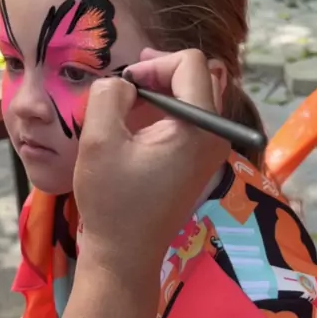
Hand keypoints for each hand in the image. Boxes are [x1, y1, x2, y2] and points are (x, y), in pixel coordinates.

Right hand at [74, 48, 230, 276]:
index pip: (191, 63)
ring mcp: (213, 149)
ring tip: (129, 106)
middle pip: (199, 76)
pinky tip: (137, 126)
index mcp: (200, 127)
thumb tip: (124, 83)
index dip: (153, 64)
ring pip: (195, 94)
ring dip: (162, 91)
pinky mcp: (201, 160)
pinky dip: (166, 111)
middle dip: (160, 73)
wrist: (125, 253)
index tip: (126, 86)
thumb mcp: (99, 140)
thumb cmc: (113, 201)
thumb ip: (109, 95)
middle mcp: (217, 135)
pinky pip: (191, 117)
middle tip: (127, 88)